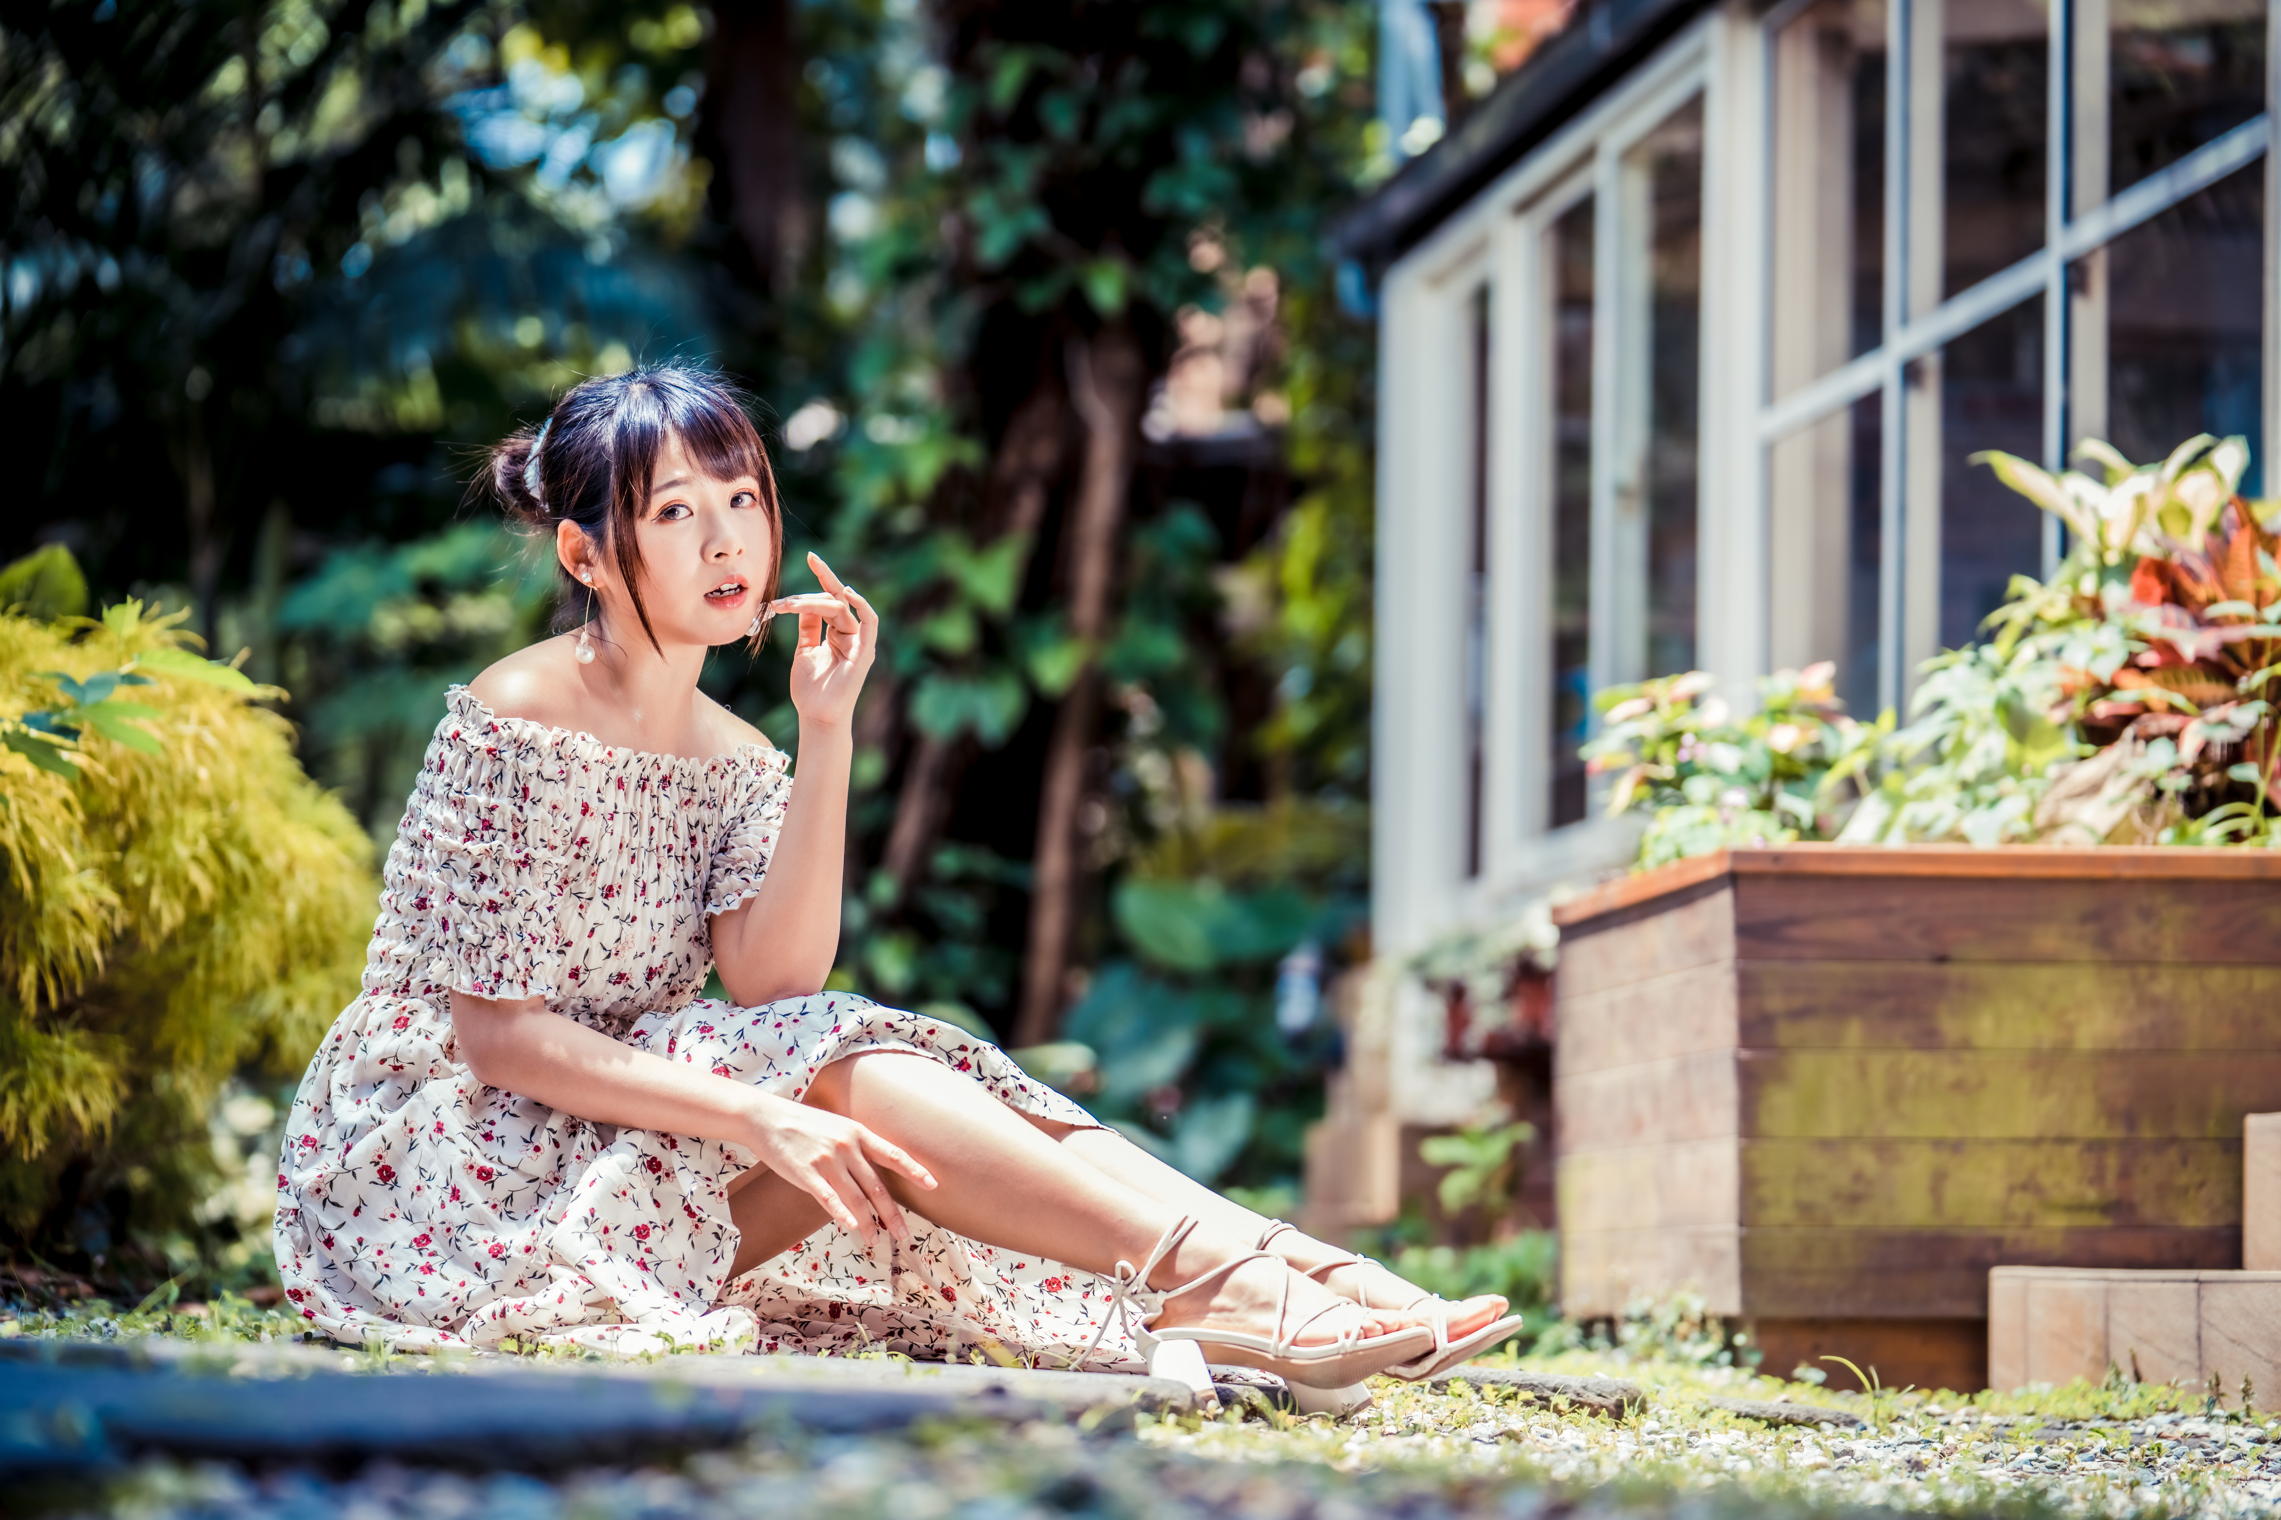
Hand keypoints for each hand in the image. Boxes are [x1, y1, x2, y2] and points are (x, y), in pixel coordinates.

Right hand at [738, 1089, 936, 1247]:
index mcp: (858, 1133)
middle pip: (877, 1186)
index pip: (893, 1154)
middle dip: (892, 1214)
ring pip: (855, 1198)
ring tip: (875, 1240)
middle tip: (904, 1236)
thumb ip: (856, 1147)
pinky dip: (841, 1214)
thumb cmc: (803, 1124)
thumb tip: (873, 1172)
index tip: (933, 1185)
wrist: (767, 1117)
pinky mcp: (806, 1172)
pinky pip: (828, 1198)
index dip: (914, 1170)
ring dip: (867, 1223)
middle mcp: (847, 1146)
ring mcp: (827, 1159)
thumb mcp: (837, 1126)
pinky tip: (851, 1227)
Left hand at [769, 550, 877, 727]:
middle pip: (834, 600)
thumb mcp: (804, 651)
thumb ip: (808, 627)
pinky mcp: (864, 651)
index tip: (809, 557)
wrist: (817, 716)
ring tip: (789, 605)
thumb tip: (804, 603)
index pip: (830, 599)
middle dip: (822, 579)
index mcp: (837, 633)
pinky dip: (861, 605)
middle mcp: (851, 634)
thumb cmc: (810, 690)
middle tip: (808, 561)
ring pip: (841, 608)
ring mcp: (859, 642)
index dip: (821, 578)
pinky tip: (846, 594)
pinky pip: (869, 622)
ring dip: (813, 601)